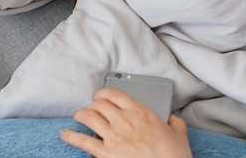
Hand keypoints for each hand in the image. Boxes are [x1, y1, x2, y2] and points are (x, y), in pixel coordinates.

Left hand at [61, 88, 191, 157]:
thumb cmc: (174, 156)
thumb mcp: (180, 136)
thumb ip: (175, 124)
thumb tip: (174, 120)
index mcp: (141, 112)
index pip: (116, 94)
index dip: (104, 92)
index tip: (100, 95)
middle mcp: (124, 120)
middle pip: (100, 103)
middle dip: (93, 104)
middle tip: (90, 107)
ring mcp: (113, 136)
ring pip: (88, 117)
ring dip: (80, 115)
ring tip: (77, 116)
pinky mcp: (105, 153)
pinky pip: (83, 141)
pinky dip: (71, 136)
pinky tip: (65, 134)